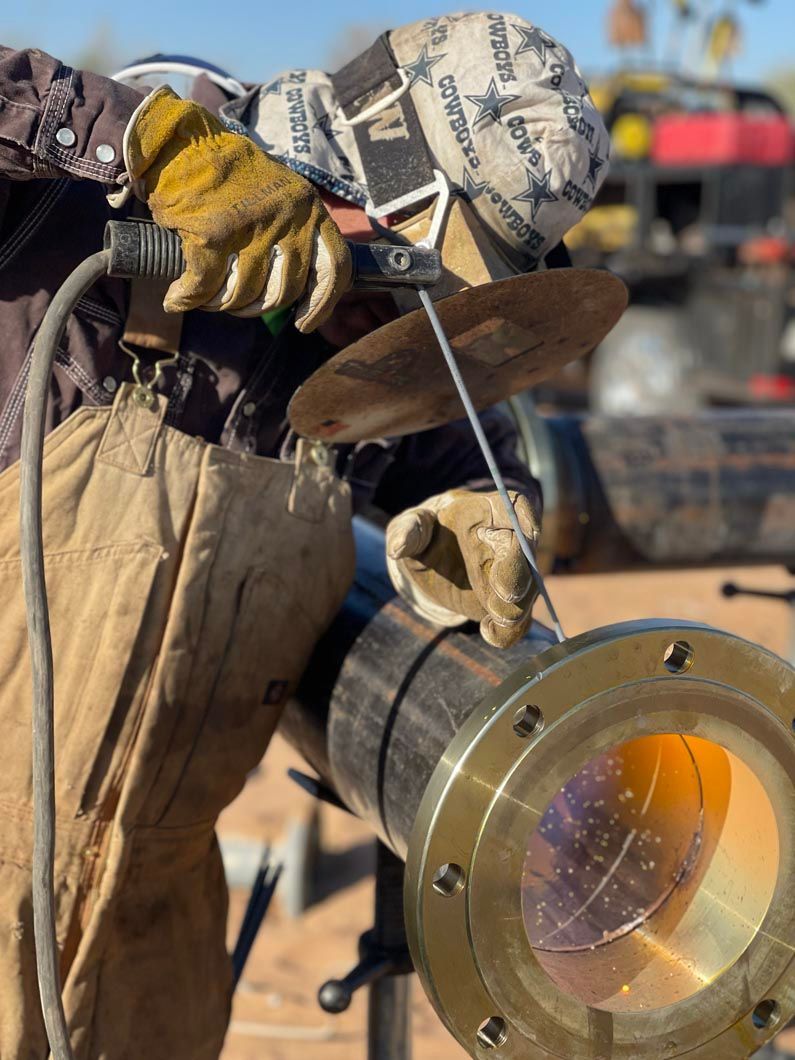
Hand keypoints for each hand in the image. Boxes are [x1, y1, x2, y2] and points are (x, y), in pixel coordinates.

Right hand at [125, 87, 350, 329]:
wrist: (178, 139)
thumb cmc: (226, 172)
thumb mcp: (279, 192)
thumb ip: (294, 231)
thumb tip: (294, 287)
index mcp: (309, 208)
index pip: (334, 267)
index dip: (321, 304)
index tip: (303, 322)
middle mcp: (288, 219)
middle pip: (284, 291)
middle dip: (257, 307)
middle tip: (236, 303)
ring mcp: (252, 229)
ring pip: (244, 294)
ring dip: (221, 304)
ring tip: (207, 297)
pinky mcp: (213, 236)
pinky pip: (205, 287)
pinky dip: (187, 298)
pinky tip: (177, 298)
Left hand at [386, 489, 539, 648]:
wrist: (433, 558)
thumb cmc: (427, 532)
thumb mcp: (412, 525)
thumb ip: (408, 531)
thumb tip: (397, 547)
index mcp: (492, 510)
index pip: (517, 509)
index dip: (523, 523)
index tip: (519, 540)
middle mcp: (512, 541)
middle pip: (528, 555)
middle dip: (519, 576)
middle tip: (503, 597)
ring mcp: (515, 573)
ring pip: (527, 591)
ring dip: (514, 609)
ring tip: (491, 622)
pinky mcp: (509, 603)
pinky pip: (519, 621)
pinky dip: (508, 631)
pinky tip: (489, 633)